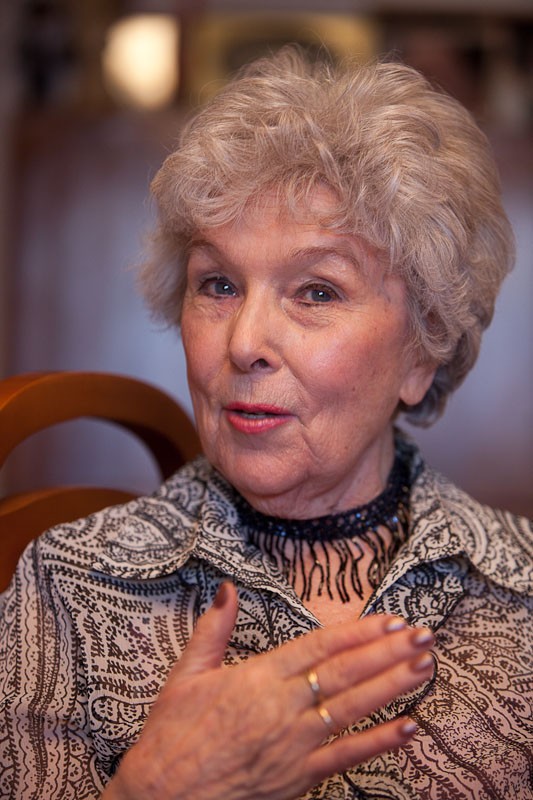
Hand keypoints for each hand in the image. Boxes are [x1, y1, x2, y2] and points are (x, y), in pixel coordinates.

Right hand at [103, 582, 433, 799]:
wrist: (161, 796)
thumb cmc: (172, 735)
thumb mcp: (186, 674)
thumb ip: (213, 629)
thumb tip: (228, 588)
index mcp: (257, 677)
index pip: (319, 646)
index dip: (358, 632)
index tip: (390, 620)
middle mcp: (281, 707)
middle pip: (344, 672)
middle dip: (387, 652)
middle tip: (424, 636)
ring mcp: (293, 744)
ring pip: (352, 709)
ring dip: (392, 686)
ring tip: (424, 667)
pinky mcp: (297, 778)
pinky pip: (346, 758)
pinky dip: (379, 743)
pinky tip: (408, 727)